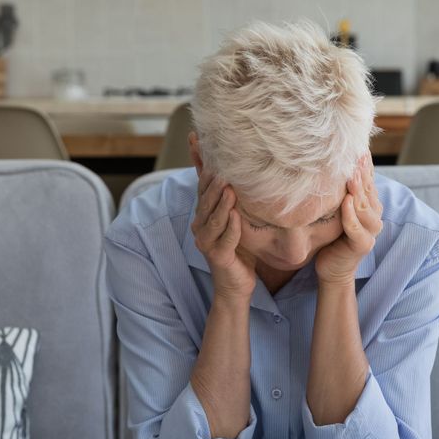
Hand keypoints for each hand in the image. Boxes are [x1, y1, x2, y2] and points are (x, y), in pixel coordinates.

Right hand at [192, 171, 256, 300]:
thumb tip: (235, 172)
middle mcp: (200, 228)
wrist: (236, 284)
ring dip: (221, 204)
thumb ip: (231, 198)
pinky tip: (237, 216)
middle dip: (214, 185)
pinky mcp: (217, 257)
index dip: (207, 172)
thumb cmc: (237, 249)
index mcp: (203, 216)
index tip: (216, 154)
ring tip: (230, 189)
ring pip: (213, 220)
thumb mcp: (235, 219)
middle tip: (224, 169)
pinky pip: (225, 240)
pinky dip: (231, 228)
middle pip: (205, 202)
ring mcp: (206, 243)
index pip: (203, 189)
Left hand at [315, 152, 382, 285]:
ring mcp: (371, 231)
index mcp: (369, 205)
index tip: (357, 146)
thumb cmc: (331, 237)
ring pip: (365, 207)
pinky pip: (356, 227)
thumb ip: (339, 191)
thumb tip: (330, 163)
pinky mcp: (362, 245)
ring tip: (351, 174)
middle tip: (355, 154)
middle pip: (368, 190)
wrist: (331, 268)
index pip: (368, 180)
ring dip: (358, 190)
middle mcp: (374, 216)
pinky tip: (346, 202)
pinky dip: (351, 214)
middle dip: (361, 172)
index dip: (364, 165)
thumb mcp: (336, 209)